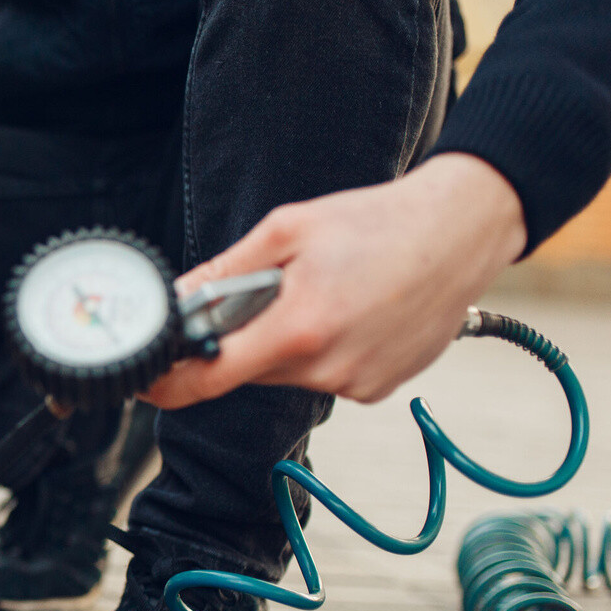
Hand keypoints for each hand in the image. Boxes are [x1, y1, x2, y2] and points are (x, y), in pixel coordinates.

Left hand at [143, 153, 526, 408]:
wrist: (465, 231)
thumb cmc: (379, 222)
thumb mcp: (289, 230)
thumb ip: (227, 271)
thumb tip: (179, 300)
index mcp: (299, 328)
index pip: (210, 378)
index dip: (168, 383)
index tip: (145, 379)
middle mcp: (327, 368)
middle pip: (248, 369)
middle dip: (242, 337)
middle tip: (269, 291)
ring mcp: (356, 384)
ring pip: (286, 372)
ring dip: (285, 341)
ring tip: (324, 292)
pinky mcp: (378, 388)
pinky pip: (324, 375)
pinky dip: (322, 349)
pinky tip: (350, 311)